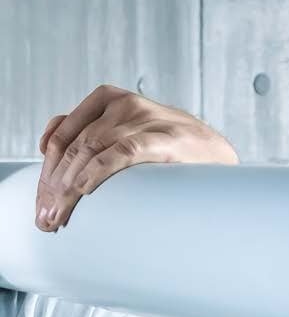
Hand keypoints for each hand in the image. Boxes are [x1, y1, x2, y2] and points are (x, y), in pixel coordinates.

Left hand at [35, 83, 237, 232]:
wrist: (219, 154)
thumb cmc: (170, 148)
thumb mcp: (128, 130)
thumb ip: (92, 129)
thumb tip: (47, 142)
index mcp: (109, 98)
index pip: (61, 134)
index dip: (46, 170)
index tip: (40, 203)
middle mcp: (123, 104)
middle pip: (73, 146)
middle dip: (54, 185)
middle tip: (46, 217)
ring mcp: (145, 119)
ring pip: (91, 151)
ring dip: (69, 187)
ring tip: (60, 214)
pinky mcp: (165, 138)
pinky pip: (122, 152)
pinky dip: (98, 171)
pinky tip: (84, 190)